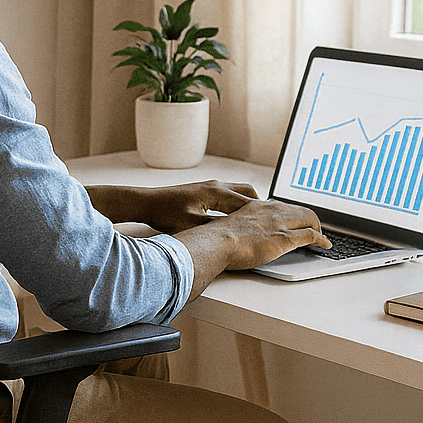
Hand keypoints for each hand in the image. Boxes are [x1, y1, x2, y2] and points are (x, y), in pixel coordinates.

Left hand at [92, 178, 257, 233]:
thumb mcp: (192, 225)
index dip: (264, 214)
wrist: (146, 202)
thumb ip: (214, 230)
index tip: (276, 222)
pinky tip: (236, 217)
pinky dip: (237, 204)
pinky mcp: (204, 190)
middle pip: (249, 194)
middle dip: (262, 208)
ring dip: (250, 205)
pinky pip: (229, 195)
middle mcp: (216, 186)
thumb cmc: (165, 212)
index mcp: (216, 193)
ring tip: (257, 221)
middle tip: (272, 222)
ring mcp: (210, 186)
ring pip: (240, 193)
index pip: (248, 203)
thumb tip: (233, 236)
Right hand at [208, 198, 331, 270]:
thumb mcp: (230, 227)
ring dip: (317, 228)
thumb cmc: (217, 240)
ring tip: (321, 236)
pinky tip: (325, 244)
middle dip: (311, 219)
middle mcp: (271, 211)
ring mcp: (279, 223)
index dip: (293, 214)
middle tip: (314, 228)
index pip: (282, 207)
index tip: (295, 220)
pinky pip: (311, 235)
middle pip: (300, 210)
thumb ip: (240, 228)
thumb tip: (240, 237)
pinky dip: (321, 239)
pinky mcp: (285, 238)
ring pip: (309, 219)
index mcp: (257, 207)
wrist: (216, 243)